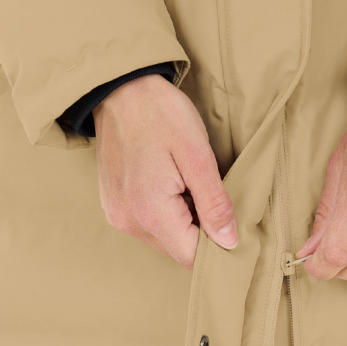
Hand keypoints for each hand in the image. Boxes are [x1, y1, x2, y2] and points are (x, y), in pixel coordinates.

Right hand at [93, 73, 236, 268]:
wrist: (119, 88)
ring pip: (164, 239)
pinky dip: (166, 213)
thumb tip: (229, 242)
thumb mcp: (197, 154)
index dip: (218, 247)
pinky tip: (171, 183)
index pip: (192, 257)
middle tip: (212, 194)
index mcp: (151, 213)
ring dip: (184, 222)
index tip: (232, 223)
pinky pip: (148, 224)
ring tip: (189, 184)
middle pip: (178, 250)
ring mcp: (118, 215)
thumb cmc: (160, 113)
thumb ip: (214, 203)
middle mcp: (129, 222)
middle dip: (201, 233)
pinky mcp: (114, 206)